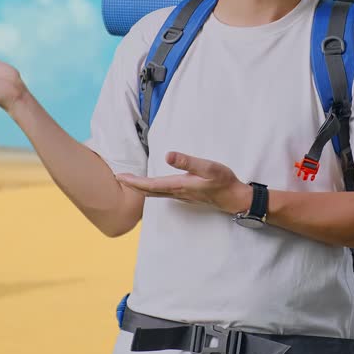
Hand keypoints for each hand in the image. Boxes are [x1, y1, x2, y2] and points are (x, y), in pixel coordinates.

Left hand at [116, 151, 250, 214]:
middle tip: (118, 178)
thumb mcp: (208, 168)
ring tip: (130, 181)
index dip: (133, 181)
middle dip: (133, 185)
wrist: (234, 198)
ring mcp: (181, 196)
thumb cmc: (223, 182)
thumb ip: (188, 162)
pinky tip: (152, 187)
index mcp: (179, 185)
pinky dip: (152, 190)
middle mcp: (177, 193)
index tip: (120, 177)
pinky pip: (163, 194)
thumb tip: (168, 155)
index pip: (150, 185)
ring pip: (155, 194)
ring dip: (141, 188)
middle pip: (149, 191)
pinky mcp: (186, 195)